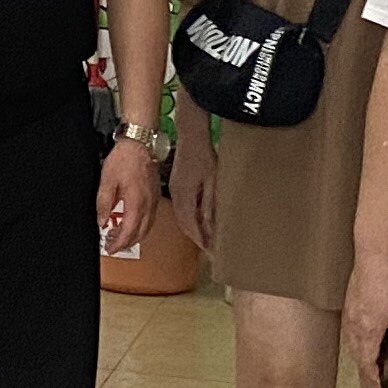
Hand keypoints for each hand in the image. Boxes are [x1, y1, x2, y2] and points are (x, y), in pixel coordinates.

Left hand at [96, 137, 158, 256]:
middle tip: (112, 245)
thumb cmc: (124, 159)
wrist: (139, 144)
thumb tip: (101, 221)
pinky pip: (150, 218)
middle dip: (126, 243)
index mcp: (136, 203)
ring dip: (134, 236)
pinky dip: (141, 226)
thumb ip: (103, 204)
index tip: (110, 249)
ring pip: (147, 228)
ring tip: (119, 236)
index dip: (119, 244)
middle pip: (140, 234)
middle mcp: (148, 205)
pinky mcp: (155, 196)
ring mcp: (154, 201)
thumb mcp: (106, 182)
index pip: (129, 232)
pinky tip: (131, 223)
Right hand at [168, 124, 219, 250]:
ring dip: (192, 228)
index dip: (201, 240)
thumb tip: (211, 227)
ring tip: (205, 237)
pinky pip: (181, 208)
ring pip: (182, 217)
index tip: (211, 251)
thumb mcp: (212, 183)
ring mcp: (175, 190)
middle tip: (209, 248)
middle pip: (184, 224)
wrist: (191, 136)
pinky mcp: (177, 185)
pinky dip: (189, 217)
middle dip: (196, 237)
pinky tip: (197, 218)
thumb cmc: (204, 156)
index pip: (192, 226)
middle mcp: (177, 197)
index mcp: (185, 198)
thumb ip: (210, 206)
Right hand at [341, 244, 387, 382]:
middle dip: (367, 364)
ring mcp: (350, 312)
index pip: (367, 360)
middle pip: (357, 353)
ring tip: (375, 352)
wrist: (374, 252)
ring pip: (352, 340)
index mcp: (370, 328)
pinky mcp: (350, 301)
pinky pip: (351, 326)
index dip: (373, 373)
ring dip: (362, 350)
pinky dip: (359, 335)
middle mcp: (356, 323)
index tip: (380, 379)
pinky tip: (369, 330)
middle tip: (379, 369)